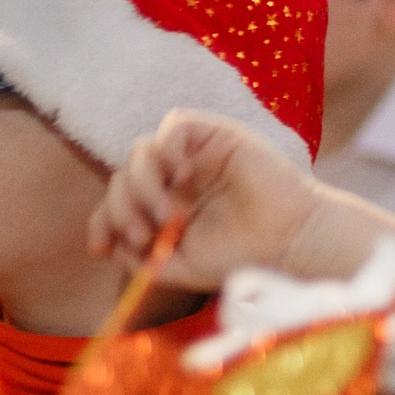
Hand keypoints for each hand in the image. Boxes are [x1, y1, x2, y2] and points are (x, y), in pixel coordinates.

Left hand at [90, 110, 320, 293]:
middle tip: (145, 235)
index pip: (117, 202)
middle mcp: (177, 179)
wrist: (293, 242)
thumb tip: (111, 245)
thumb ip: (143, 260)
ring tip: (169, 215)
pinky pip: (173, 126)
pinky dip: (167, 149)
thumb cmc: (246, 258)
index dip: (102, 221)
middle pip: (122, 177)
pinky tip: (181, 177)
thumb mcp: (183, 268)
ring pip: (140, 151)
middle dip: (122, 209)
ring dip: (143, 185)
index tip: (101, 248)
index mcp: (168, 207)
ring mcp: (195, 156)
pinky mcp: (215, 135)